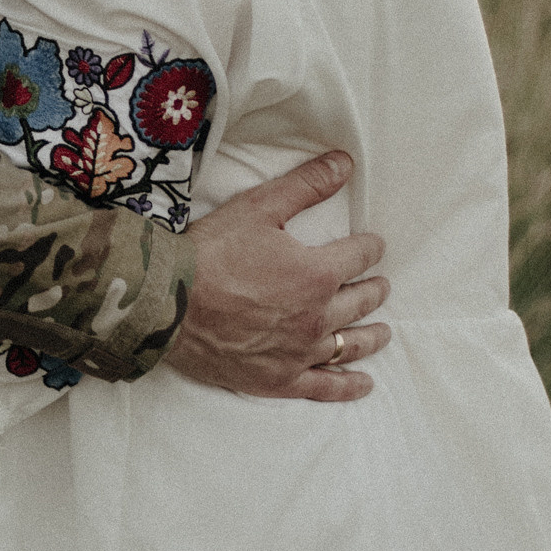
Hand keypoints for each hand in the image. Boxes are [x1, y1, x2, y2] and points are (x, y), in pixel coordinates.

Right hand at [172, 152, 389, 400]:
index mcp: (318, 274)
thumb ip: (306, 186)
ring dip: (371, 336)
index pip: (359, 256)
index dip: (369, 247)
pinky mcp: (278, 379)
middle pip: (360, 302)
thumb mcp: (259, 208)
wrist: (166, 302)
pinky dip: (348, 386)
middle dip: (374, 289)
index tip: (373, 245)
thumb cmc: (210, 253)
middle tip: (380, 285)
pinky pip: (324, 387)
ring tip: (383, 331)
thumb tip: (344, 163)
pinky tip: (363, 384)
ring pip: (350, 345)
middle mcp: (317, 317)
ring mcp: (299, 352)